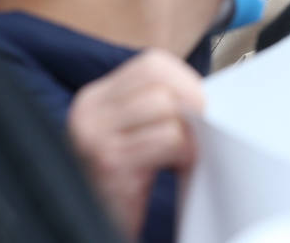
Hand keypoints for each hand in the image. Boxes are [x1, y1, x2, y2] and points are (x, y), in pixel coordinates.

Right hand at [66, 49, 204, 237]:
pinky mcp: (110, 163)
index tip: (198, 104)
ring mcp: (94, 136)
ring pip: (165, 106)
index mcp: (95, 99)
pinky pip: (167, 139)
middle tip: (198, 130)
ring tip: (185, 152)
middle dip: (190, 103)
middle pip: (160, 82)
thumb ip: (154, 109)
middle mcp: (88, 112)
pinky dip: (184, 151)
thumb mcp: (129, 135)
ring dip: (187, 131)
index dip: (184, 80)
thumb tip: (201, 97)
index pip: (151, 64)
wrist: (90, 232)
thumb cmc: (119, 185)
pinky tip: (179, 165)